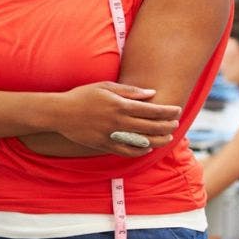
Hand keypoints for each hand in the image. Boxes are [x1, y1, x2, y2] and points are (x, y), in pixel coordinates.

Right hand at [54, 81, 180, 156]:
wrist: (61, 113)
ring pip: (143, 142)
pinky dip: (140, 151)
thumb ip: (129, 91)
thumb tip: (151, 94)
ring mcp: (112, 135)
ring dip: (159, 140)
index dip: (167, 111)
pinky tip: (147, 148)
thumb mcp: (105, 86)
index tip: (177, 110)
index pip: (151, 110)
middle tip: (175, 123)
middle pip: (151, 127)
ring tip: (167, 137)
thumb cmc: (83, 96)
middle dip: (167, 125)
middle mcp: (118, 122)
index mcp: (119, 105)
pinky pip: (127, 151)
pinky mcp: (105, 145)